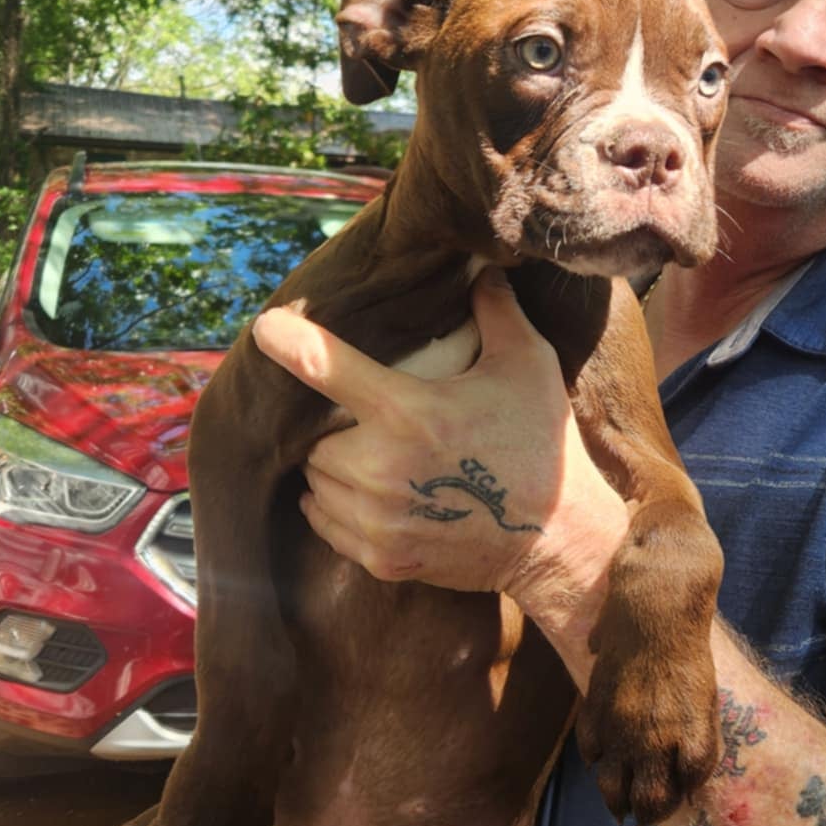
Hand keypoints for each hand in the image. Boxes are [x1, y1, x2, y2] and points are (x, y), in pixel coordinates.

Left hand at [251, 267, 626, 679]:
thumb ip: (496, 311)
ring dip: (331, 468)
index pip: (326, 367)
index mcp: (408, 411)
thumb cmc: (543, 445)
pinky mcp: (381, 558)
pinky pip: (325, 524)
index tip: (264, 327)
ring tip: (370, 458)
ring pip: (314, 482)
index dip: (289, 341)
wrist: (560, 539)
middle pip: (315, 438)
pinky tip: (367, 495)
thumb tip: (480, 267)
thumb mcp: (527, 365)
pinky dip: (334, 507)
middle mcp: (381, 468)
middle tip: (370, 423)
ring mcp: (377, 520)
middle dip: (336, 428)